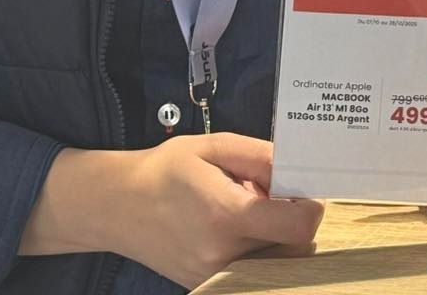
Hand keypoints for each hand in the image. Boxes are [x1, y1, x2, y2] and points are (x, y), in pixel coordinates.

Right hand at [21, 135, 323, 289]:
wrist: (116, 206)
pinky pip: (253, 273)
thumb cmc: (165, 170)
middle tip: (272, 199)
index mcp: (227, 215)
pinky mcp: (206, 286)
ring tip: (249, 214)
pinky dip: (256, 253)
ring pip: (276, 264)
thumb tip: (296, 170)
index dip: (310, 209)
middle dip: (294, 223)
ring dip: (275, 240)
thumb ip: (261, 156)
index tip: (299, 192)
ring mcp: (213, 276)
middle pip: (294, 250)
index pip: (299, 228)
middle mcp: (222, 254)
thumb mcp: (214, 146)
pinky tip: (234, 230)